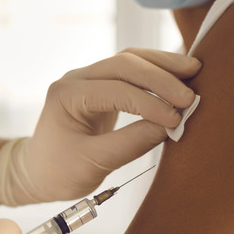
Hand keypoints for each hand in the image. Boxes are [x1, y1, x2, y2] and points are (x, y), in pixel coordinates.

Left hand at [0, 48, 200, 204]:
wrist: (39, 173)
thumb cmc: (58, 171)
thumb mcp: (92, 164)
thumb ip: (130, 144)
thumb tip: (170, 127)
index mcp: (67, 95)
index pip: (116, 90)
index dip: (150, 103)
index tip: (176, 119)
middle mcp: (77, 79)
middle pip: (124, 64)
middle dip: (160, 76)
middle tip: (190, 96)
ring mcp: (89, 79)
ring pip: (130, 60)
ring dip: (163, 66)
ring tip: (194, 71)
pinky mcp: (102, 87)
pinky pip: (132, 71)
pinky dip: (156, 73)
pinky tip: (179, 77)